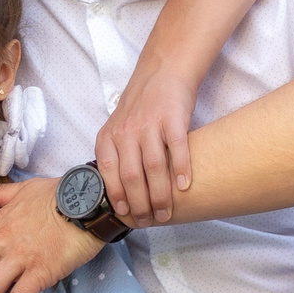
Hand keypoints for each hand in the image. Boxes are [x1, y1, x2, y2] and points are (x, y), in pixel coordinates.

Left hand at [96, 66, 195, 222]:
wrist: (162, 72)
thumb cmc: (140, 106)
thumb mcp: (117, 127)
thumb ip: (115, 154)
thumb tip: (118, 192)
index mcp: (109, 136)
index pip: (109, 173)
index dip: (117, 196)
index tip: (125, 214)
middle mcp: (127, 131)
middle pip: (131, 176)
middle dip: (140, 204)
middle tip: (149, 220)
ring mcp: (150, 124)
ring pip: (153, 167)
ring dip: (160, 194)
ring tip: (166, 212)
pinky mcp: (173, 118)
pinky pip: (177, 148)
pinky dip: (181, 169)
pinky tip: (184, 186)